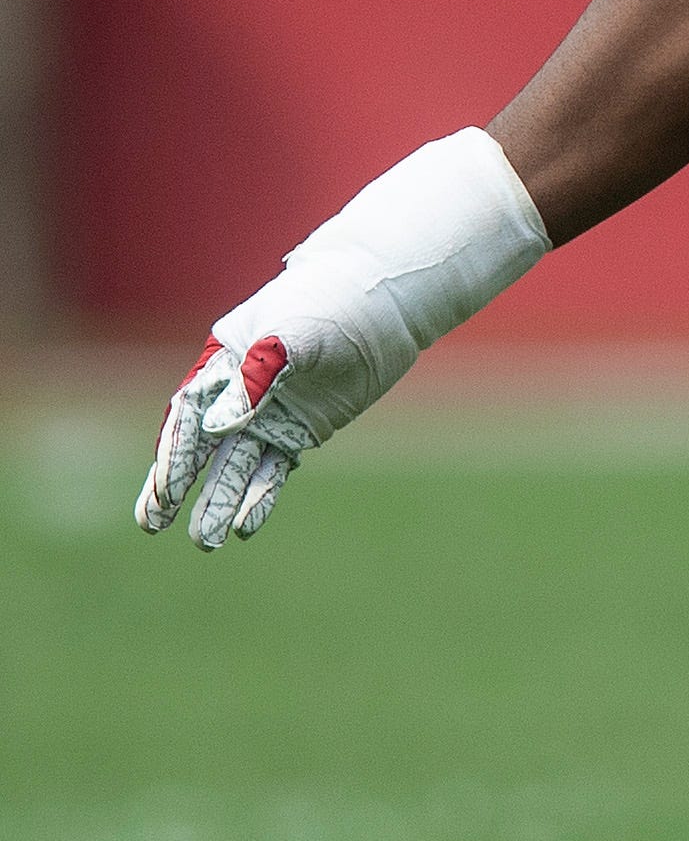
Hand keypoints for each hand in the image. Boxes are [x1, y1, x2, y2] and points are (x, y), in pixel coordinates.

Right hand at [133, 129, 550, 550]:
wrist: (383, 298)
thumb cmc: (332, 301)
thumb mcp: (295, 332)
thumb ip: (260, 372)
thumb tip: (218, 426)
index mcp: (225, 362)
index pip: (188, 416)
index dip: (173, 454)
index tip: (163, 490)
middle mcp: (241, 394)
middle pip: (200, 448)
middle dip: (175, 485)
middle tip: (153, 523)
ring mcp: (271, 414)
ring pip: (236, 466)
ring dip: (218, 501)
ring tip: (204, 542)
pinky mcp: (302, 429)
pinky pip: (274, 470)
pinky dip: (261, 496)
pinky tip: (248, 527)